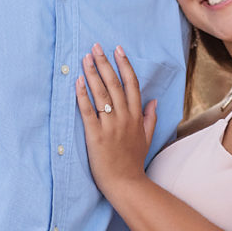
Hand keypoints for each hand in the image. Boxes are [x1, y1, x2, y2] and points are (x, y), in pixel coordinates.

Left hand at [76, 44, 157, 198]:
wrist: (125, 183)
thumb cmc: (134, 162)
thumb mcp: (147, 139)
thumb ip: (150, 118)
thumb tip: (153, 101)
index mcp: (136, 117)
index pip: (132, 84)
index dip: (124, 65)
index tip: (118, 50)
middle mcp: (124, 118)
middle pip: (114, 84)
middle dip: (105, 63)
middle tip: (96, 47)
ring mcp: (110, 126)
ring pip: (101, 94)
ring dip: (93, 74)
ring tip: (85, 58)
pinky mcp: (95, 135)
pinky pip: (88, 111)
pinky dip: (83, 95)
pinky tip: (78, 82)